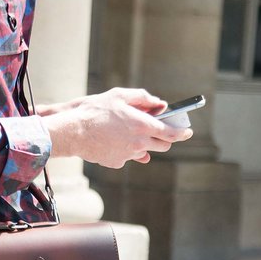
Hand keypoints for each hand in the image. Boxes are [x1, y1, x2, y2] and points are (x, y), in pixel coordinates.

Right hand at [41, 88, 192, 167]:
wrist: (72, 132)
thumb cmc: (95, 110)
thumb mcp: (119, 96)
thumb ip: (143, 98)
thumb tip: (159, 104)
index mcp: (143, 125)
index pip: (171, 133)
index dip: (182, 132)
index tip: (187, 131)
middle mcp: (139, 143)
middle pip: (162, 146)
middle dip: (163, 138)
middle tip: (156, 129)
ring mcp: (128, 155)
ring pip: (143, 152)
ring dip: (141, 143)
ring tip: (124, 132)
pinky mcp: (116, 163)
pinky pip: (127, 157)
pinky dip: (124, 149)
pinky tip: (111, 140)